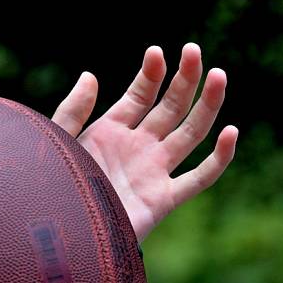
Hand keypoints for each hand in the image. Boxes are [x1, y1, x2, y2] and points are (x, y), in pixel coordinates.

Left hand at [51, 43, 237, 241]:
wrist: (58, 232)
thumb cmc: (51, 185)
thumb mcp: (57, 141)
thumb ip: (73, 110)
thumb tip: (91, 74)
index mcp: (110, 131)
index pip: (140, 95)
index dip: (150, 73)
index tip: (156, 52)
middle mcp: (137, 147)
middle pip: (170, 107)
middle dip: (184, 78)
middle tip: (193, 50)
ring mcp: (153, 171)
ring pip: (191, 134)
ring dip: (207, 106)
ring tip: (219, 75)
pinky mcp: (163, 199)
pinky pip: (199, 178)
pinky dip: (219, 158)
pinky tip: (230, 132)